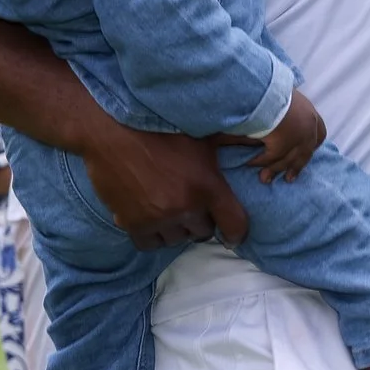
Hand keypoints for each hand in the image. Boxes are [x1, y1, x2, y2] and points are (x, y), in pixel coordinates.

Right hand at [80, 120, 249, 249]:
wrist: (110, 129)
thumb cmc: (157, 125)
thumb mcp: (200, 132)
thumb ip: (231, 142)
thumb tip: (259, 142)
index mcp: (208, 185)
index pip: (235, 225)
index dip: (236, 231)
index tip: (232, 232)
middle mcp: (185, 206)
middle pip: (204, 233)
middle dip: (200, 219)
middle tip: (190, 203)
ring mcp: (158, 218)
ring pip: (177, 240)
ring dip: (176, 227)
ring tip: (169, 207)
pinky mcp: (132, 224)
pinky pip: (150, 244)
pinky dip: (153, 235)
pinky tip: (150, 217)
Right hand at [248, 90, 324, 183]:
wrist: (265, 89)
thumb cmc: (272, 88)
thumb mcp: (287, 94)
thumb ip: (289, 105)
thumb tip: (281, 105)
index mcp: (311, 114)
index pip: (320, 134)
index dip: (313, 145)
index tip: (308, 152)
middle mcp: (308, 129)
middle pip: (305, 153)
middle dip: (296, 167)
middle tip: (289, 178)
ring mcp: (296, 139)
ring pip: (286, 160)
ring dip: (275, 170)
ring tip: (265, 178)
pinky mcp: (281, 145)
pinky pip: (269, 158)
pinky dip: (259, 162)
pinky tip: (249, 163)